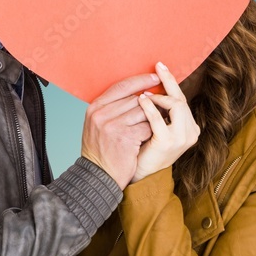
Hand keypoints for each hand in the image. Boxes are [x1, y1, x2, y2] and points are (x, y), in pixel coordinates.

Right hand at [81, 72, 159, 188]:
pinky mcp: (125, 138)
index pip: (121, 86)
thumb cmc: (100, 151)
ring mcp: (112, 126)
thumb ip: (112, 108)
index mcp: (94, 107)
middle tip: (161, 107)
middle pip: (135, 99)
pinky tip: (150, 138)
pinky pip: (147, 127)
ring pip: (143, 112)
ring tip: (156, 125)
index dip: (140, 80)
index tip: (154, 78)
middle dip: (150, 103)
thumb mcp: (97, 125)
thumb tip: (137, 93)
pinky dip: (152, 132)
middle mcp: (101, 114)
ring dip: (152, 119)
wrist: (97, 177)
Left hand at [132, 62, 200, 182]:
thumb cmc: (145, 149)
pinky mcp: (168, 142)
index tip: (160, 68)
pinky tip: (140, 100)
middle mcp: (191, 132)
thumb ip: (160, 111)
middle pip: (182, 99)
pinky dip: (150, 107)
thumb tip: (151, 84)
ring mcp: (182, 138)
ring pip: (177, 106)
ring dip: (160, 97)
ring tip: (144, 94)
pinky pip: (158, 119)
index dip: (172, 83)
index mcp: (190, 128)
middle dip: (169, 81)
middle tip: (158, 66)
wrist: (139, 174)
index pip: (182, 100)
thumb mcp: (157, 127)